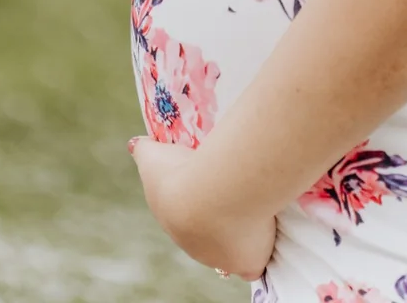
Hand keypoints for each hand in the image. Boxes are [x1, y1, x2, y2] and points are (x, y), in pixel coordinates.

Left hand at [129, 136, 276, 278]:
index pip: (184, 218)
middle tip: (238, 189)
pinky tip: (270, 233)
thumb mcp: (155, 157)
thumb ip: (145, 150)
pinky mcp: (247, 262)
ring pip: (233, 246)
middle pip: (208, 235)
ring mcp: (221, 257)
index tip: (210, 186)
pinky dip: (261, 252)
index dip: (197, 203)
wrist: (209, 196)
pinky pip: (255, 263)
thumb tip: (136, 144)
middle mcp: (195, 244)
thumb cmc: (181, 174)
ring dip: (243, 230)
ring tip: (255, 204)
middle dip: (221, 216)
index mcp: (175, 220)